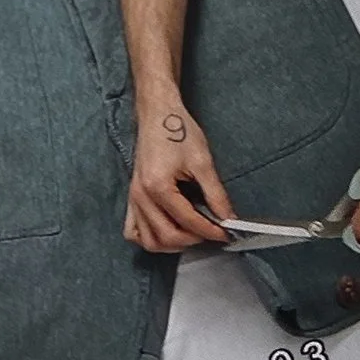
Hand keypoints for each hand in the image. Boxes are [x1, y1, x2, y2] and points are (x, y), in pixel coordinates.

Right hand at [127, 110, 235, 251]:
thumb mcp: (202, 162)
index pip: (187, 222)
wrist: (158, 115)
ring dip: (172, 244)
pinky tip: (166, 230)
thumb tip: (227, 217)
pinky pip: (133, 231)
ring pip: (149, 240)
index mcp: (158, 187)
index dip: (210, 231)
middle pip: (167, 236)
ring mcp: (133, 199)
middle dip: (193, 240)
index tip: (226, 232)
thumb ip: (215, 194)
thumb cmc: (177, 131)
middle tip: (211, 232)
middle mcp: (141, 197)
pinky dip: (150, 238)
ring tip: (191, 234)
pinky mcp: (132, 198)